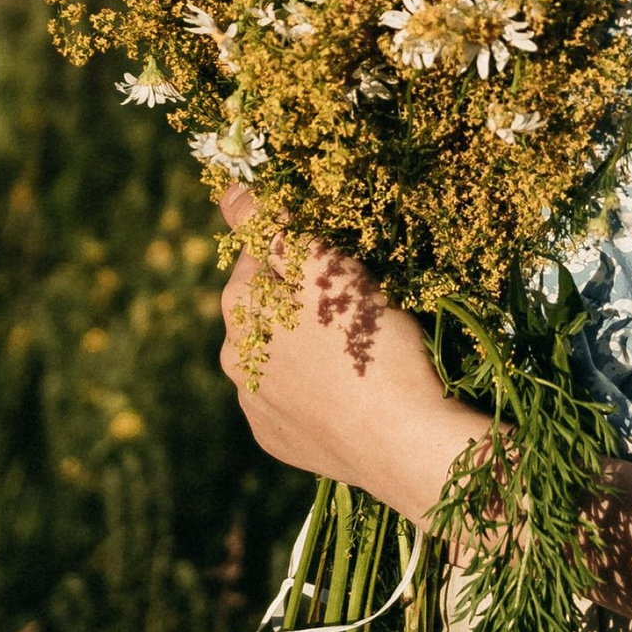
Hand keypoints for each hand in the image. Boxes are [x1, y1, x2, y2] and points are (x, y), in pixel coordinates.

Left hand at [216, 187, 479, 521]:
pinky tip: (349, 389)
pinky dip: (314, 389)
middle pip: (266, 305)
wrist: (402, 442)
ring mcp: (255, 404)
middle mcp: (232, 356)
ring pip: (278, 354)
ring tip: (356, 350)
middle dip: (299, 298)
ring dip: (305, 344)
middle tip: (355, 303)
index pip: (259, 250)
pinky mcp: (279, 441)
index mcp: (238, 306)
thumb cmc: (367, 342)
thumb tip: (230, 189)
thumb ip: (271, 222)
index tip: (337, 257)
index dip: (300, 245)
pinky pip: (293, 400)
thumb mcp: (323, 265)